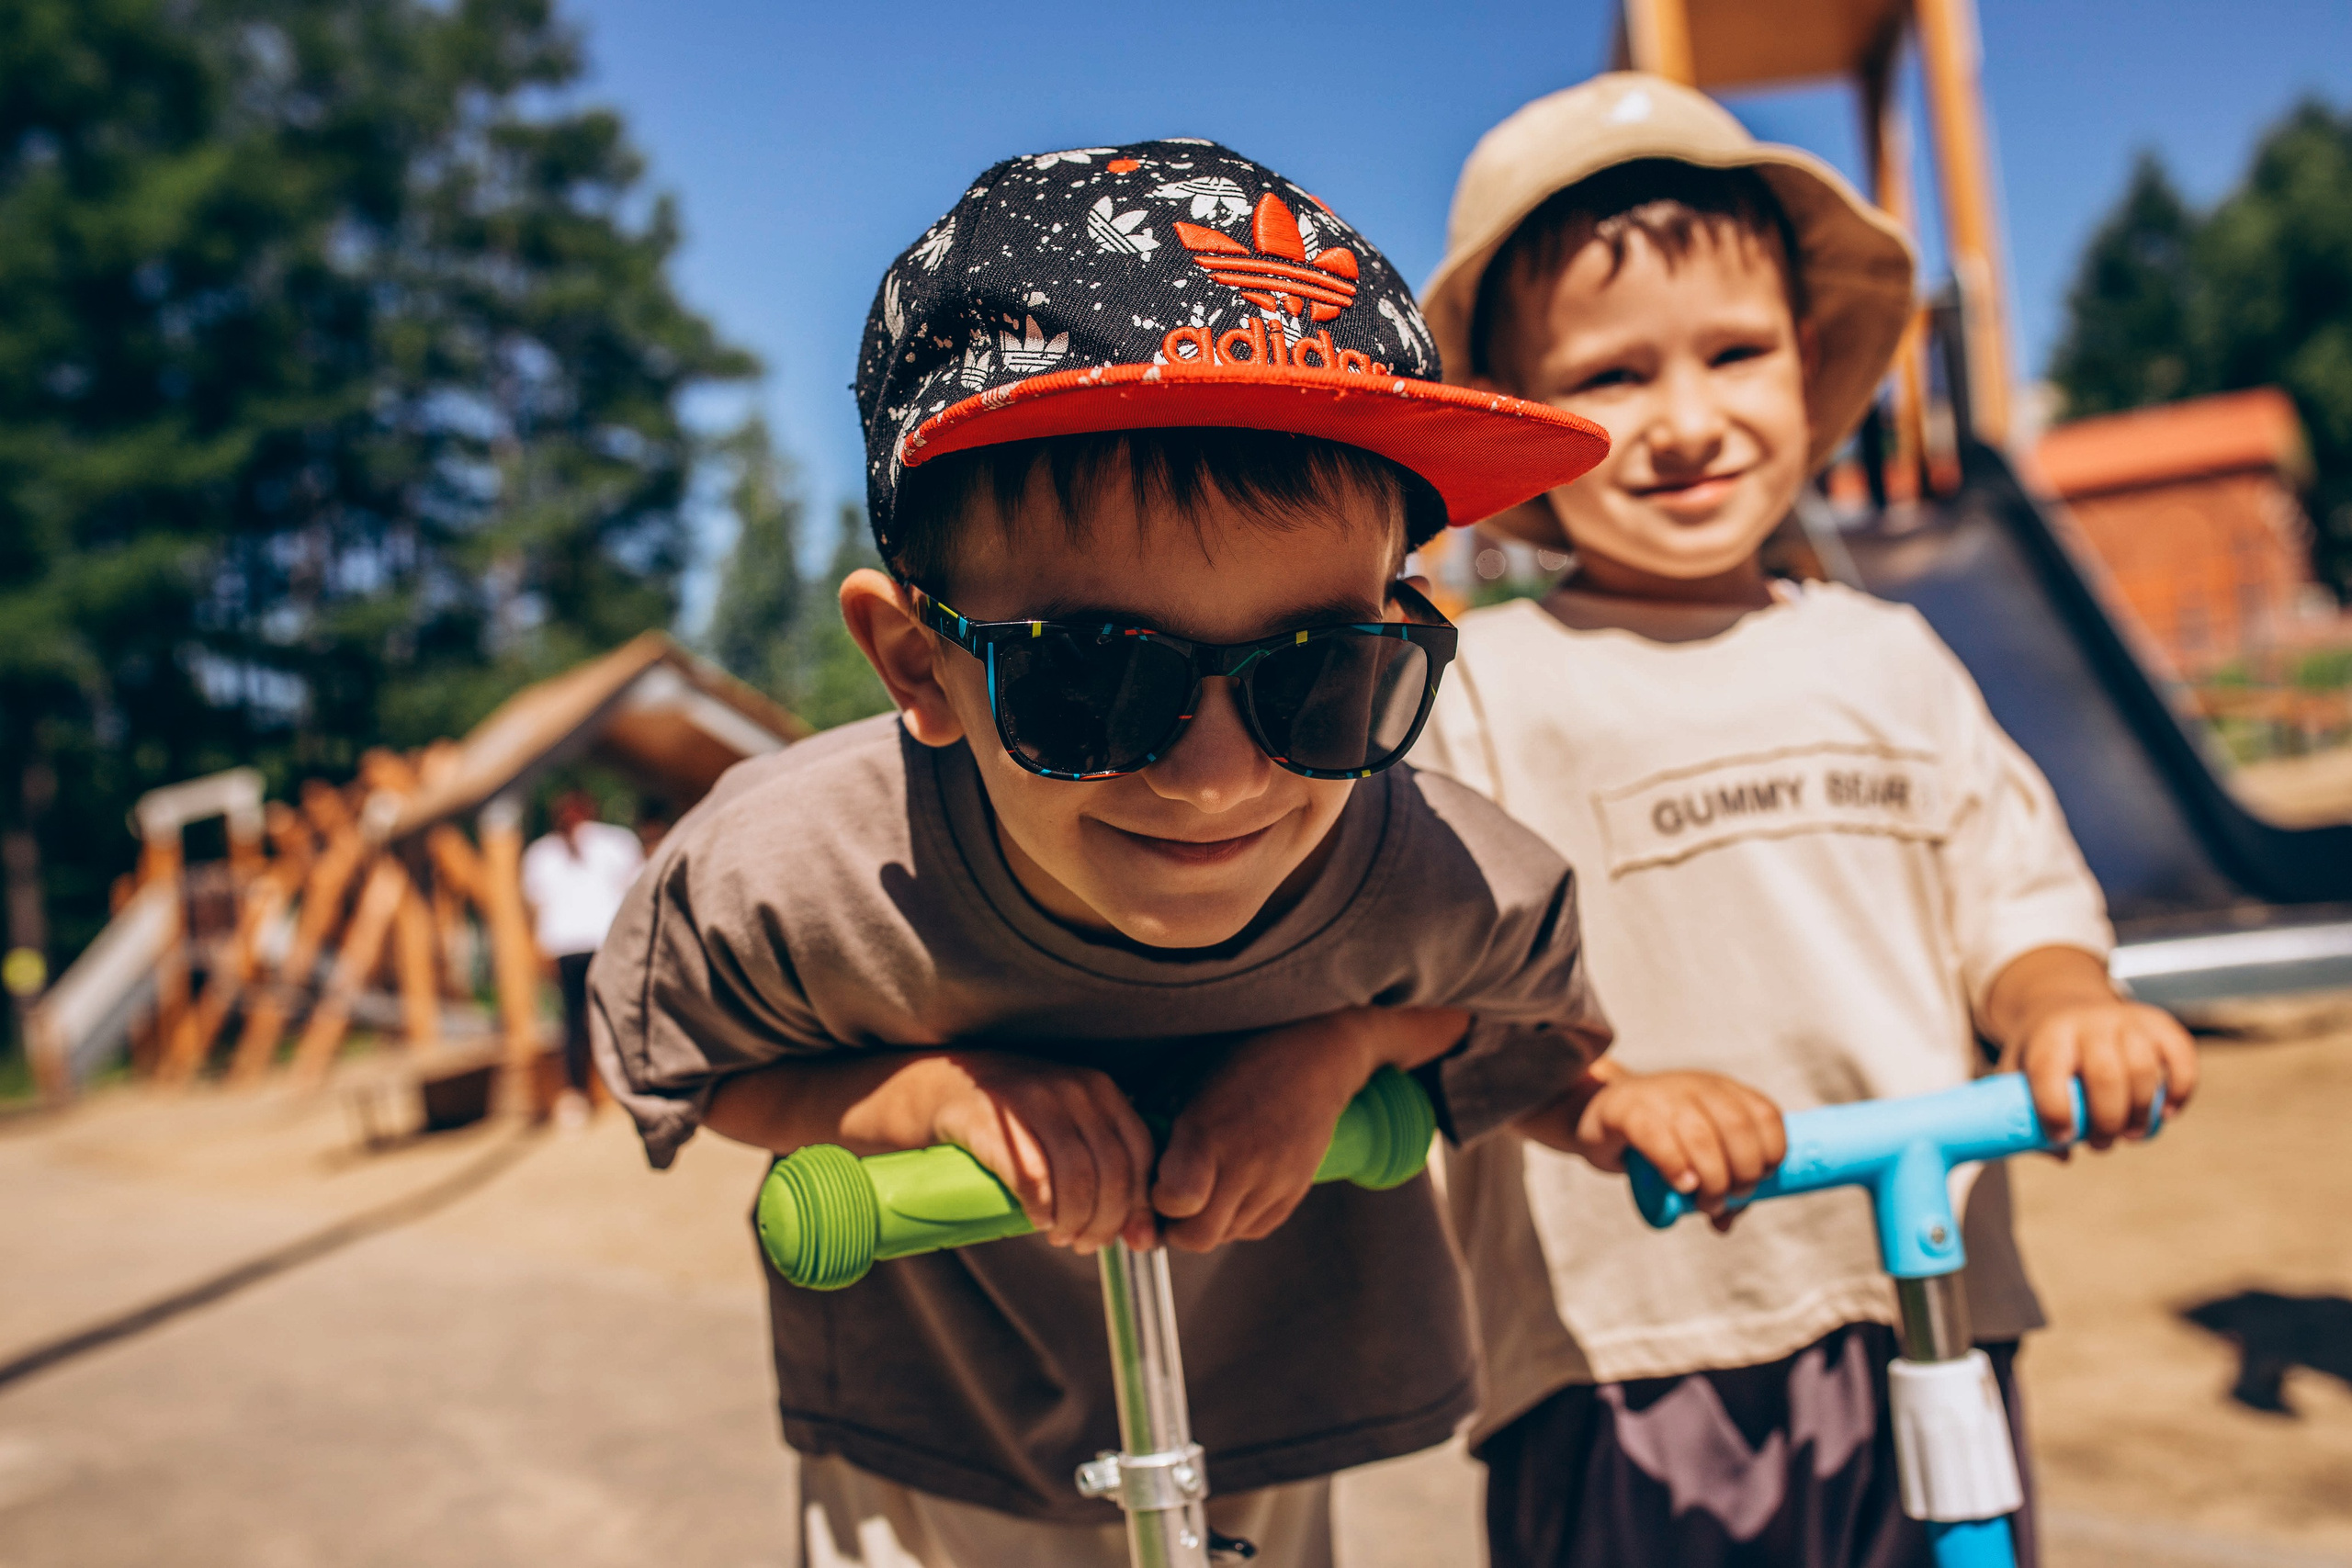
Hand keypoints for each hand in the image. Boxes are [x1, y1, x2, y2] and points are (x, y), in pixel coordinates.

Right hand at [911, 1053, 1158, 1253]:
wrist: (938, 1088)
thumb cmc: (1012, 1120)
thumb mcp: (1067, 1126)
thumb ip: (1106, 1168)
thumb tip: (1143, 1237)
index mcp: (1098, 1089)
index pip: (1140, 1152)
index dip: (1139, 1203)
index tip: (1128, 1235)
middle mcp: (1072, 1089)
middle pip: (1112, 1171)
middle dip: (1105, 1220)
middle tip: (1087, 1243)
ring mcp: (1032, 1102)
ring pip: (1078, 1179)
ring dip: (1075, 1221)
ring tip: (1062, 1235)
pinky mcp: (994, 1123)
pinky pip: (1034, 1179)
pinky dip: (1043, 1209)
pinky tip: (1038, 1219)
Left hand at [1153, 1007, 1466, 1252]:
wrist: (1313, 1060)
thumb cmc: (1236, 1062)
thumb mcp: (1184, 1083)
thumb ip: (1156, 1131)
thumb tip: (1131, 1178)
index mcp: (1209, 1132)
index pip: (1177, 1200)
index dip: (1157, 1201)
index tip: (1156, 1182)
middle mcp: (1245, 1164)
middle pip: (1198, 1237)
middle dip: (1175, 1227)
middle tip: (1170, 1200)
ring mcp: (1275, 1183)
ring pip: (1225, 1236)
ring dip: (1206, 1221)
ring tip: (1203, 1183)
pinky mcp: (1294, 1193)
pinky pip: (1252, 1229)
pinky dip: (1234, 1218)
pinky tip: (1231, 1184)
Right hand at [1523, 1062, 1785, 1230]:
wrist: (1597, 1114)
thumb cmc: (1656, 1138)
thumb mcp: (1695, 1155)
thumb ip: (1717, 1185)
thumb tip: (1725, 1223)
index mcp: (1723, 1092)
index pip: (1766, 1115)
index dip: (1772, 1153)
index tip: (1759, 1180)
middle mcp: (1697, 1086)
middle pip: (1738, 1129)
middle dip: (1742, 1174)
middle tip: (1726, 1199)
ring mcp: (1661, 1094)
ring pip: (1702, 1136)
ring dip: (1712, 1179)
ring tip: (1704, 1203)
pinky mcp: (1626, 1108)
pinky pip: (1658, 1136)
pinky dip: (1676, 1165)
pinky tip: (1681, 1184)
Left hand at [2014, 998, 2196, 1149]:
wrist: (2064, 1005)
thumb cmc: (2042, 1052)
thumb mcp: (2019, 1073)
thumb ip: (2025, 1115)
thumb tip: (2062, 1155)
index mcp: (2048, 1035)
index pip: (2048, 1071)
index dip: (2056, 1111)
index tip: (2064, 1137)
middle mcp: (2089, 1022)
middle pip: (2105, 1076)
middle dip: (2107, 1122)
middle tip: (2100, 1144)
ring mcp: (2127, 1020)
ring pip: (2144, 1069)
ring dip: (2140, 1113)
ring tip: (2130, 1135)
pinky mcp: (2159, 1024)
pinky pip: (2181, 1058)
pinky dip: (2180, 1091)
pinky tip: (2165, 1113)